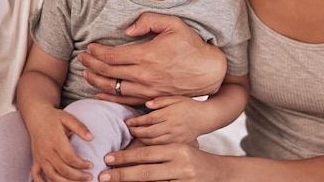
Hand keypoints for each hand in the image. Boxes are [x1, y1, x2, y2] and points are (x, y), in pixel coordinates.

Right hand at [29, 108, 94, 181]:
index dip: (81, 164)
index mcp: (55, 140)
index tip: (91, 165)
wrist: (36, 115)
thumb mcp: (68, 117)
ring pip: (52, 176)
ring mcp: (40, 157)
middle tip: (89, 177)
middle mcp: (46, 150)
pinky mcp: (35, 160)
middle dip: (77, 176)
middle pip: (62, 169)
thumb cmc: (54, 117)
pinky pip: (36, 176)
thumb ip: (80, 127)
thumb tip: (91, 138)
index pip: (69, 158)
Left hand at [78, 12, 225, 102]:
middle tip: (81, 58)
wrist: (209, 71)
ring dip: (96, 81)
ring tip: (85, 74)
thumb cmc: (191, 45)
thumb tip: (127, 31)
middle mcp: (144, 75)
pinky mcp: (151, 99)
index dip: (97, 52)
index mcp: (147, 55)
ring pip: (113, 88)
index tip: (89, 47)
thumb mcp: (173, 24)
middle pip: (108, 72)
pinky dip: (109, 98)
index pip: (112, 56)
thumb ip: (148, 21)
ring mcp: (147, 90)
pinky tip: (99, 94)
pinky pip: (125, 101)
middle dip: (91, 65)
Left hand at [99, 143, 222, 181]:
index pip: (146, 153)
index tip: (107, 159)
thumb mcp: (178, 147)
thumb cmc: (193, 158)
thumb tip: (130, 152)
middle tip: (103, 176)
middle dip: (122, 175)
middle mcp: (180, 165)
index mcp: (177, 149)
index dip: (125, 157)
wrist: (220, 173)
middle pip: (145, 172)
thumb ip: (158, 149)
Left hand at [126, 96, 206, 144]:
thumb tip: (147, 105)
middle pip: (149, 132)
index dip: (136, 121)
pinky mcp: (179, 144)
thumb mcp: (176, 98)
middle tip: (129, 130)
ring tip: (135, 136)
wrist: (205, 117)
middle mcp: (172, 126)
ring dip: (142, 140)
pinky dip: (152, 147)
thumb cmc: (189, 106)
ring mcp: (176, 137)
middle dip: (136, 132)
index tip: (128, 122)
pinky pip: (162, 148)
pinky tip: (147, 144)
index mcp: (170, 114)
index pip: (149, 119)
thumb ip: (161, 101)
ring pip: (154, 143)